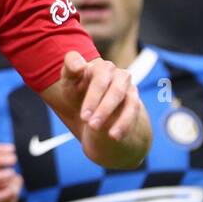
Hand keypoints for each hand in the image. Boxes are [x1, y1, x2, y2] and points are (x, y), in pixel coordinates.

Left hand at [58, 51, 149, 168]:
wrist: (92, 108)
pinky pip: (133, 111)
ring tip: (99, 131)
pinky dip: (125, 124)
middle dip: (102, 108)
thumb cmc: (77, 91)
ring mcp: (127, 86)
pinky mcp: (134, 100)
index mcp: (99, 67)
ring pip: (127, 99)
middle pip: (114, 89)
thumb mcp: (68, 81)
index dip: (93, 96)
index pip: (99, 76)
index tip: (84, 115)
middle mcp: (116, 73)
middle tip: (89, 124)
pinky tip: (114, 136)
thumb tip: (79, 65)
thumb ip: (70, 68)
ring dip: (115, 117)